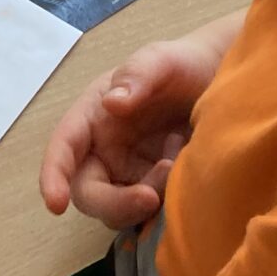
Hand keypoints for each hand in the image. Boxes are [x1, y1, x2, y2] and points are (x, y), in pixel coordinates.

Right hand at [39, 33, 228, 228]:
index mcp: (93, 117)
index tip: (56, 204)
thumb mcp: (162, 60)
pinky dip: (166, 206)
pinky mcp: (156, 191)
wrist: (222, 86)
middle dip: (115, 202)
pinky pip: (151, 214)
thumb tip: (113, 102)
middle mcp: (104, 151)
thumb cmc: (183, 67)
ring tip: (180, 161)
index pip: (64, 148)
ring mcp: (130, 175)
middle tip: (152, 197)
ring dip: (147, 200)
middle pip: (89, 192)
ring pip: (121, 210)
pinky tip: (188, 174)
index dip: (54, 176)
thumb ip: (138, 74)